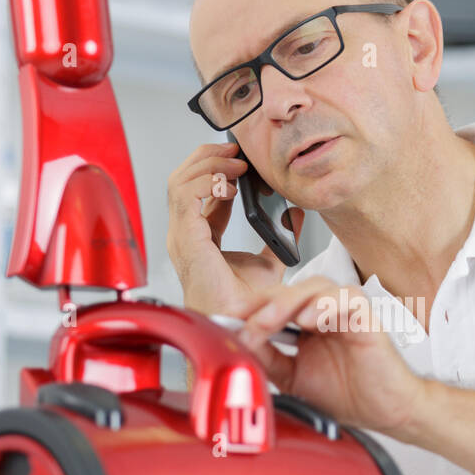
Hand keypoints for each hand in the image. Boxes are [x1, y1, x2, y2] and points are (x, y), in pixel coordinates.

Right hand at [166, 140, 304, 316]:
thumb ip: (278, 235)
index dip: (217, 169)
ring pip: (180, 182)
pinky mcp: (187, 240)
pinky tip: (230, 183)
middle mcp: (185, 234)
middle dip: (209, 157)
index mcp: (198, 237)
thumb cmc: (245, 304)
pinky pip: (186, 196)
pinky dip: (207, 182)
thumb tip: (294, 212)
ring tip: (236, 162)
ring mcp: (182, 236)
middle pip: (183, 179)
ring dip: (209, 164)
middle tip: (237, 150)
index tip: (242, 160)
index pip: (198, 191)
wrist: (240, 324)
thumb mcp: (268, 261)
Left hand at [235, 276, 427, 436]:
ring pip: (316, 286)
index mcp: (306, 324)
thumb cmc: (347, 395)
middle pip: (291, 289)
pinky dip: (326, 305)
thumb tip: (238, 341)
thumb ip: (267, 358)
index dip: (249, 306)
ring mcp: (346, 313)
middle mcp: (324, 314)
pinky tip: (310, 321)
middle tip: (246, 320)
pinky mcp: (367, 318)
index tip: (226, 317)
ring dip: (289, 301)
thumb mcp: (291, 378)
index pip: (274, 302)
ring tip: (271, 320)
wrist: (384, 413)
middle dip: (263, 303)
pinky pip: (348, 297)